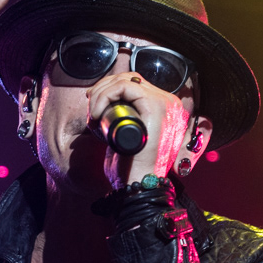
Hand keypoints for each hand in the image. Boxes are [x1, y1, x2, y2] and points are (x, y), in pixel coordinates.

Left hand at [86, 72, 192, 187]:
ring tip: (93, 116)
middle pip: (130, 79)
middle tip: (91, 109)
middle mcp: (170, 103)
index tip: (94, 104)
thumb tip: (108, 109)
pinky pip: (125, 87)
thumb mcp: (129, 138)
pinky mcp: (155, 107)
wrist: (137, 184)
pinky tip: (97, 114)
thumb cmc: (131, 166)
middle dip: (103, 89)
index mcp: (166, 109)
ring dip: (100, 94)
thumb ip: (128, 123)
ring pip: (125, 80)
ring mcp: (165, 104)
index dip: (111, 89)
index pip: (136, 84)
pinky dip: (104, 96)